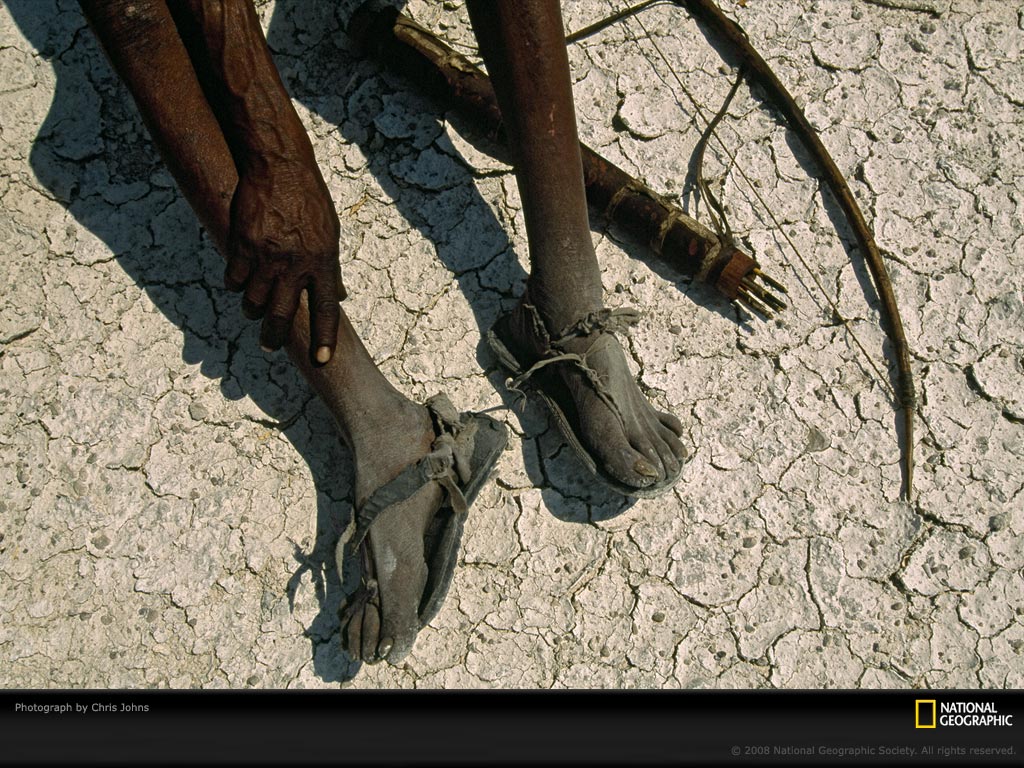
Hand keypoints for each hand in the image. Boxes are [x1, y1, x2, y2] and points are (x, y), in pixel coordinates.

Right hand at [225, 158, 343, 363]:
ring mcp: (267, 256)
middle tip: (269, 346)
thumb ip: (332, 267)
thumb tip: (339, 296)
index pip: (326, 309)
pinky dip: (235, 284)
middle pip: (283, 315)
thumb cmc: (309, 199)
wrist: (279, 166)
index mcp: (323, 262)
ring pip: (254, 302)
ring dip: (253, 309)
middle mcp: (296, 264)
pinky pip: (234, 280)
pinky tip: (239, 279)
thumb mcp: (331, 233)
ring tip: (253, 308)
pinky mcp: (242, 246)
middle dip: (274, 337)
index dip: (324, 338)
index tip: (321, 361)